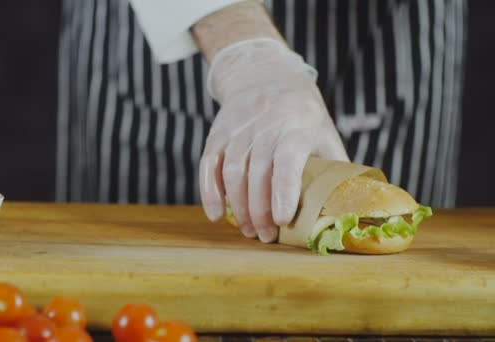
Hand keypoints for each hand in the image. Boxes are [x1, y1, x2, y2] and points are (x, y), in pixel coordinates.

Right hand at [199, 38, 348, 242]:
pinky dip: (210, 191)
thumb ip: (333, 166)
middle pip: (257, 170)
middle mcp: (266, 123)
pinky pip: (209, 163)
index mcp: (298, 124)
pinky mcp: (218, 130)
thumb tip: (345, 208)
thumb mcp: (324, 132)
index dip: (285, 190)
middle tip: (264, 236)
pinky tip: (216, 214)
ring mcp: (239, 126)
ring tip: (248, 229)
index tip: (283, 220)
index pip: (288, 158)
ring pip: (232, 170)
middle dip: (259, 209)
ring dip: (237, 205)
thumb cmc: (301, 115)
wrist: (265, 75)